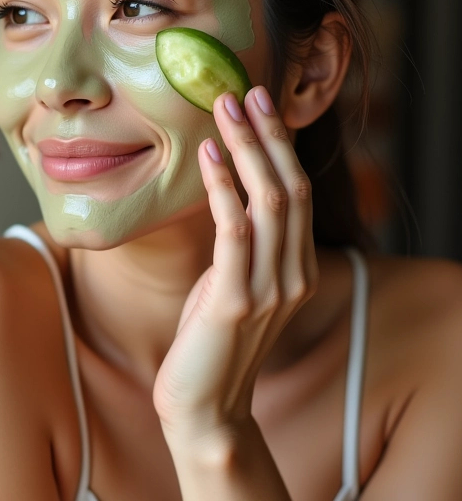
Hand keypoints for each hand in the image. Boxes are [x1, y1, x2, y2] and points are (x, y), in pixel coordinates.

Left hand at [152, 86, 318, 444]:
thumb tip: (228, 198)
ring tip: (224, 109)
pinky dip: (221, 185)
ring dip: (246, 148)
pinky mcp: (237, 300)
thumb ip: (243, 248)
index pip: (296, 193)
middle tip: (246, 92)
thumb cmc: (211, 341)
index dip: (280, 146)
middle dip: (268, 135)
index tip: (260, 107)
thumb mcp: (234, 286)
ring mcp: (269, 289)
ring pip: (268, 200)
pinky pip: (234, 229)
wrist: (204, 408)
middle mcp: (293, 274)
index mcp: (296, 269)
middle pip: (289, 187)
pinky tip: (205, 155)